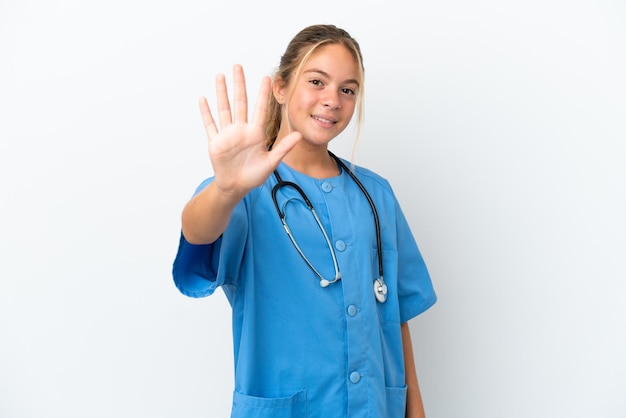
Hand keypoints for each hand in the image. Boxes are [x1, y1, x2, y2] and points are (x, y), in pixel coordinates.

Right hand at [199, 64, 301, 197]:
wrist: (236, 186)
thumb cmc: (253, 176)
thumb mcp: (271, 162)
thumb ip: (284, 148)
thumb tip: (300, 136)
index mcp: (255, 133)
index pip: (260, 109)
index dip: (262, 93)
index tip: (266, 78)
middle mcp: (241, 130)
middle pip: (240, 102)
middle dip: (239, 84)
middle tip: (238, 66)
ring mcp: (227, 134)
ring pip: (224, 109)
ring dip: (221, 93)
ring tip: (220, 76)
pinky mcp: (215, 142)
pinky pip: (210, 124)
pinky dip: (206, 113)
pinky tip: (203, 99)